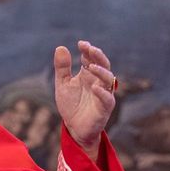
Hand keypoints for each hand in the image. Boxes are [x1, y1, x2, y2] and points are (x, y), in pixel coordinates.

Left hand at [54, 41, 117, 156]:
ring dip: (101, 72)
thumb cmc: (71, 104)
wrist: (73, 127)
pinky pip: (107, 99)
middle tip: (90, 49)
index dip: (88, 50)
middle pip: (104, 65)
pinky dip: (102, 93)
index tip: (81, 44)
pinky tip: (94, 87)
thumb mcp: (63, 84)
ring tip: (91, 67)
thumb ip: (62, 68)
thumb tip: (60, 47)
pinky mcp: (105, 108)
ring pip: (109, 79)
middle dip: (98, 56)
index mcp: (88, 74)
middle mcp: (98, 81)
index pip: (91, 58)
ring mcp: (103, 94)